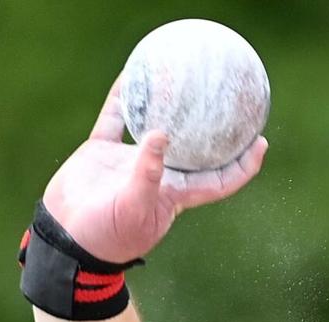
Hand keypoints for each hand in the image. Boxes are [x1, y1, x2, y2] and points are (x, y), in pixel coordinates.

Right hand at [40, 76, 268, 262]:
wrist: (67, 239)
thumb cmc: (107, 236)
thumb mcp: (134, 210)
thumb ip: (147, 176)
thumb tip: (161, 136)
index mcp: (176, 195)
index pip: (221, 180)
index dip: (243, 165)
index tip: (261, 142)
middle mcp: (159, 175)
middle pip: (195, 149)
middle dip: (213, 128)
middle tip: (230, 98)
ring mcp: (130, 162)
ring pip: (155, 127)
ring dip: (167, 104)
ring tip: (181, 75)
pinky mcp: (102, 152)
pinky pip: (116, 119)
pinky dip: (123, 99)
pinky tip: (130, 75)